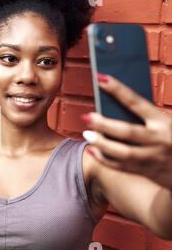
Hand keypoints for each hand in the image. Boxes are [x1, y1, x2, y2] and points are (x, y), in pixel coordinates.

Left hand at [81, 73, 171, 189]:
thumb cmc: (171, 137)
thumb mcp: (165, 122)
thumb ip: (144, 115)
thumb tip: (110, 103)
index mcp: (164, 121)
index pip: (137, 102)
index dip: (118, 89)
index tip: (100, 78)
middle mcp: (160, 140)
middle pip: (127, 132)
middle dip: (104, 124)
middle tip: (86, 117)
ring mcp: (153, 157)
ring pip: (123, 153)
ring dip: (101, 144)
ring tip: (86, 134)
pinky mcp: (146, 171)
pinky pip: (121, 166)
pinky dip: (104, 158)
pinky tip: (92, 150)